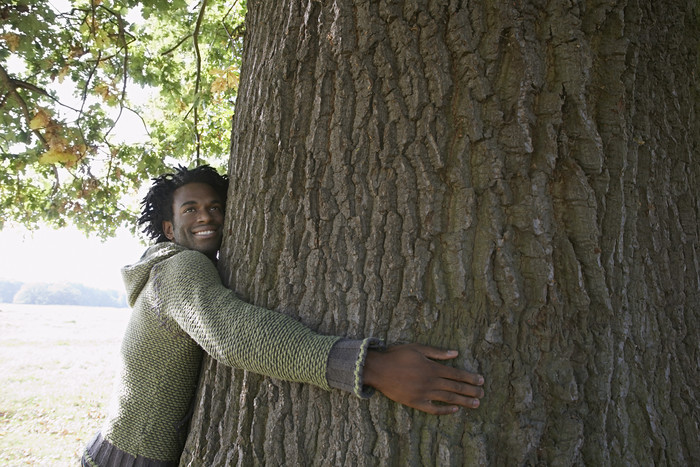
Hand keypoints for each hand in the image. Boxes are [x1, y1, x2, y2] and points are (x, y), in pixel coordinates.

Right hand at [363, 343, 483, 414]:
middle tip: (483, 394)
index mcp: (432, 367)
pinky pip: (434, 409)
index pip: (456, 374)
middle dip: (471, 391)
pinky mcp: (416, 402)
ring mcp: (424, 393)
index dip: (470, 378)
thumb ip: (437, 352)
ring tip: (476, 404)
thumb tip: (456, 353)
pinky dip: (445, 410)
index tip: (481, 381)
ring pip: (448, 398)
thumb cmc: (397, 355)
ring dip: (463, 401)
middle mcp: (430, 381)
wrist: (378, 369)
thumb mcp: (417, 348)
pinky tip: (454, 410)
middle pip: (455, 387)